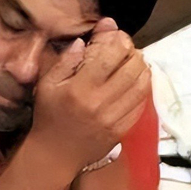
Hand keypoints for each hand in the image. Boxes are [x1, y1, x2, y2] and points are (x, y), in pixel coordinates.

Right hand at [27, 18, 150, 173]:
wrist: (55, 154)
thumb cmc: (49, 115)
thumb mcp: (47, 85)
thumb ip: (66, 60)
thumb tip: (86, 40)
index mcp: (79, 89)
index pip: (109, 57)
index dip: (118, 41)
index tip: (118, 35)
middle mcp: (99, 103)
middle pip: (130, 70)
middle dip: (134, 53)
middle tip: (130, 48)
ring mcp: (113, 118)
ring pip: (140, 87)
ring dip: (142, 69)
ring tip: (137, 61)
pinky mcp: (121, 130)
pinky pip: (140, 105)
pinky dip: (143, 89)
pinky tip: (138, 81)